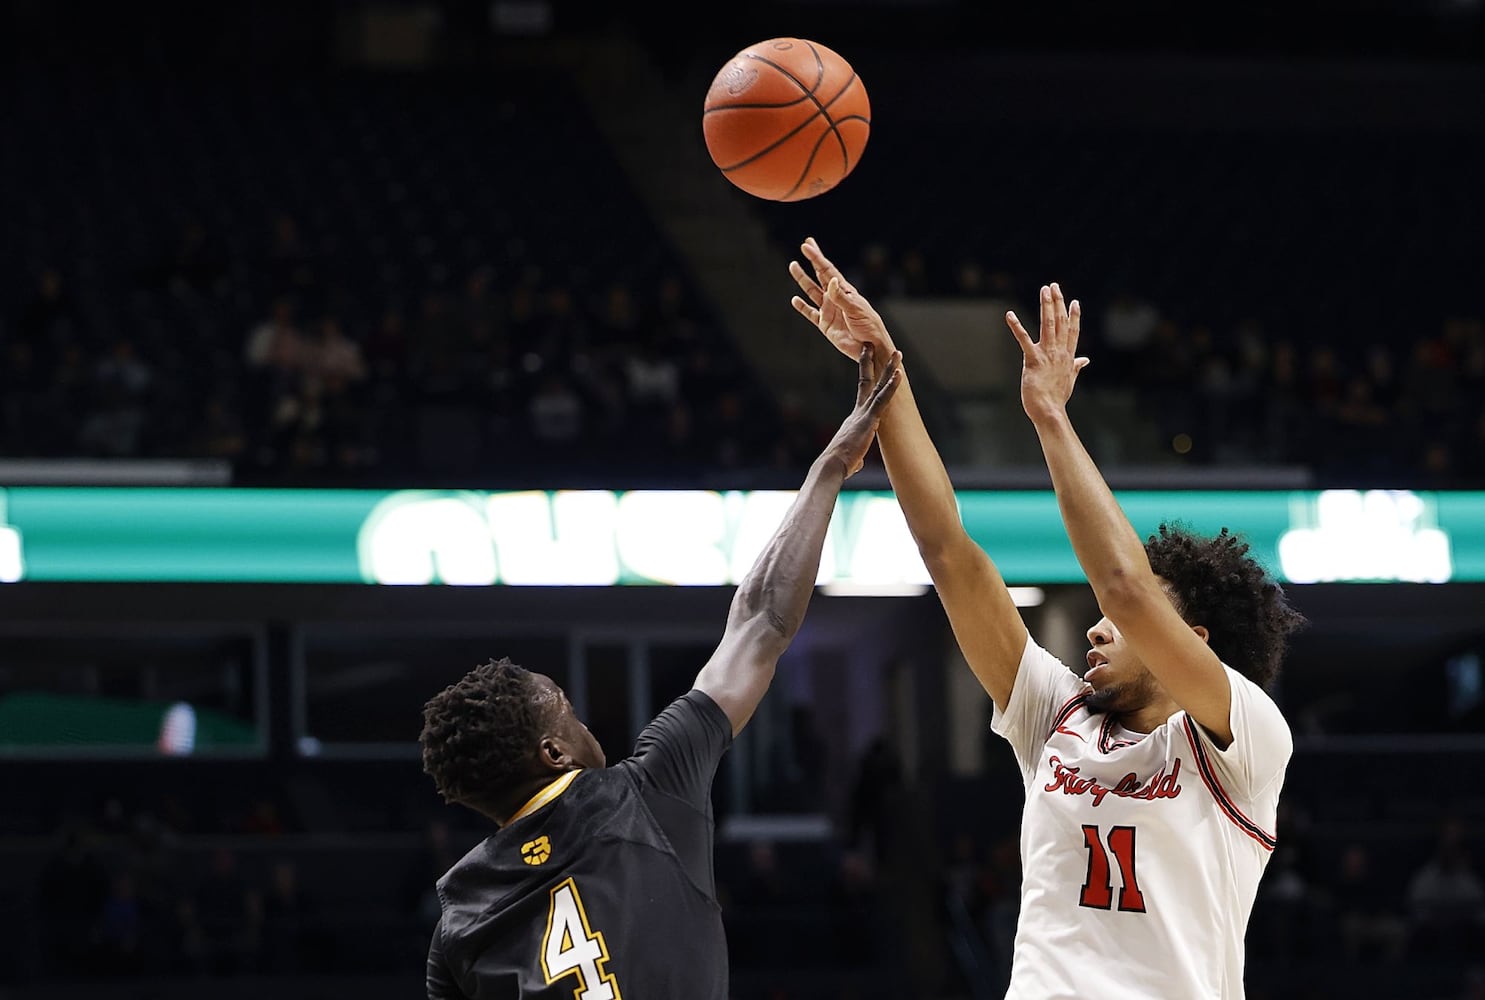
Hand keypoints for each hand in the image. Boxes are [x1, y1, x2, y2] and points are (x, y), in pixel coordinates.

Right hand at [789, 238, 896, 360]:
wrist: (871, 348)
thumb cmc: (869, 326)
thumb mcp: (856, 309)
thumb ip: (841, 297)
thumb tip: (830, 281)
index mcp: (845, 290)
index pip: (828, 270)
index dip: (817, 258)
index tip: (807, 246)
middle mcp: (835, 297)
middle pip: (820, 276)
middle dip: (812, 261)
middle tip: (805, 246)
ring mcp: (829, 310)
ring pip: (811, 292)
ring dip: (802, 280)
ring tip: (793, 267)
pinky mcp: (825, 324)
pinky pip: (810, 313)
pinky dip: (802, 307)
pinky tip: (795, 300)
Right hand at [824, 343, 902, 476]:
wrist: (831, 466)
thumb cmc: (838, 466)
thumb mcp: (850, 459)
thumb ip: (855, 457)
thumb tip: (856, 465)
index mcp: (855, 419)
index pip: (863, 393)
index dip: (866, 377)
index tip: (868, 364)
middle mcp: (858, 411)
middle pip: (867, 381)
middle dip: (872, 362)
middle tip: (873, 344)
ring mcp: (864, 414)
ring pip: (879, 386)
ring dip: (889, 368)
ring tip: (897, 353)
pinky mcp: (870, 420)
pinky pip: (883, 399)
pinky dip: (892, 386)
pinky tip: (900, 373)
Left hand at [1007, 282, 1089, 423]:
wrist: (1049, 411)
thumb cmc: (1056, 398)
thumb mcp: (1070, 379)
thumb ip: (1077, 366)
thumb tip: (1085, 360)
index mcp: (1067, 356)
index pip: (1073, 331)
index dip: (1074, 315)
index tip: (1074, 301)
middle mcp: (1059, 352)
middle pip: (1060, 322)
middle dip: (1057, 302)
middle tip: (1054, 286)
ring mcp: (1047, 355)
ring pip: (1048, 324)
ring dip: (1046, 306)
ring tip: (1044, 290)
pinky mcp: (1032, 360)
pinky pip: (1023, 339)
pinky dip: (1016, 326)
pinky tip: (1010, 315)